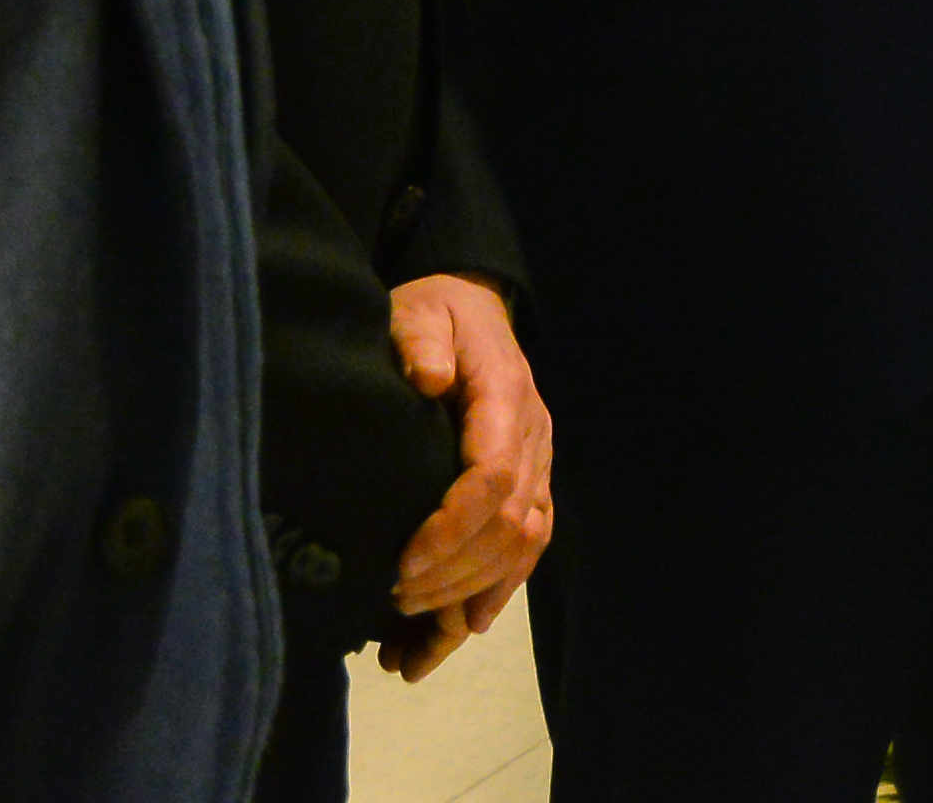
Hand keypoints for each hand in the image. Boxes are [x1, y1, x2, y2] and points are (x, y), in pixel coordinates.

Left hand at [380, 273, 550, 668]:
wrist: (470, 308)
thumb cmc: (435, 312)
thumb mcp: (417, 310)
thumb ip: (421, 339)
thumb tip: (429, 376)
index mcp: (506, 396)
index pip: (493, 476)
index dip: (452, 527)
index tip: (401, 562)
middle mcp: (534, 435)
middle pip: (511, 522)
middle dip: (454, 571)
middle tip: (393, 599)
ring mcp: (539, 461)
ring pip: (527, 541)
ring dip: (474, 588)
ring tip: (415, 622)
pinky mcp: (533, 481)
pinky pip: (532, 542)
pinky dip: (502, 587)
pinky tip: (465, 625)